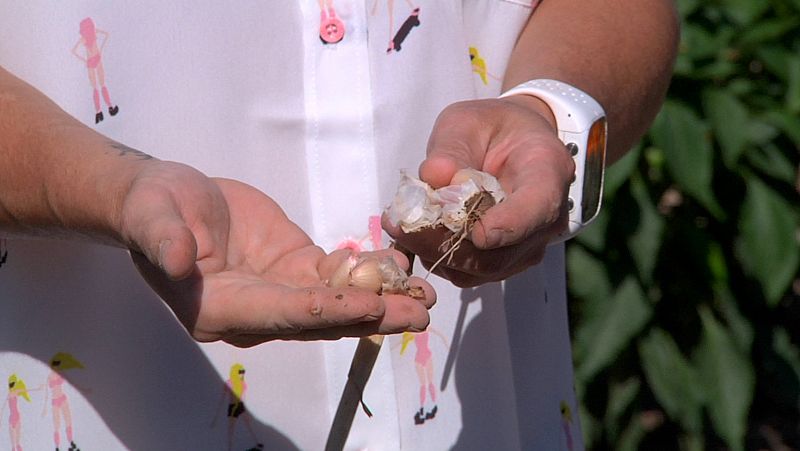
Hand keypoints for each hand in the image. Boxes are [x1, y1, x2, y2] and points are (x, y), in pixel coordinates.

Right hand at [117, 161, 434, 345]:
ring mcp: (278, 291)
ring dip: (382, 300)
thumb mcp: (152, 217)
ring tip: (426, 296)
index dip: (325, 311)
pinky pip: (335, 277)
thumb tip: (176, 262)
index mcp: (219, 308)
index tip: (371, 306)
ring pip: (335, 303)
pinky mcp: (294, 269)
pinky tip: (401, 265)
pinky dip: (368, 272)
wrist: (168, 199)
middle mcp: (254, 310)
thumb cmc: (153, 208)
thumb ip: (164, 241)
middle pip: (319, 320)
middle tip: (419, 316)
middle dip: (371, 318)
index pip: (280, 314)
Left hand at [383, 95, 574, 286]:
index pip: (537, 209)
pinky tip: (412, 235)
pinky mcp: (502, 263)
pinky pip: (469, 273)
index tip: (475, 233)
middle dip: (447, 244)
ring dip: (435, 253)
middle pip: (500, 251)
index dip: (507, 226)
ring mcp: (526, 247)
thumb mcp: (467, 122)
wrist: (512, 147)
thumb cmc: (492, 128)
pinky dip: (437, 257)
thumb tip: (434, 177)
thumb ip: (451, 147)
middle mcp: (545, 219)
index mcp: (547, 172)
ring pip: (481, 269)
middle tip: (401, 227)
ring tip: (398, 228)